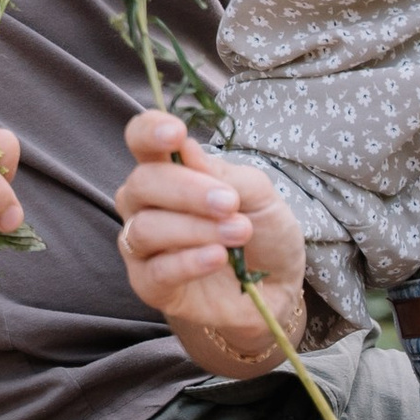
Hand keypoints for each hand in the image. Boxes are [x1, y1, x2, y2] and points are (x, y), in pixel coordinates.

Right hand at [115, 111, 304, 370]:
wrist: (277, 288)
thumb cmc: (263, 233)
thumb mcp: (261, 196)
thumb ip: (225, 174)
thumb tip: (187, 149)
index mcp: (168, 170)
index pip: (141, 140)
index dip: (149, 131)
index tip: (175, 133)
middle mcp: (145, 204)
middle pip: (141, 184)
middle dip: (186, 190)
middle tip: (230, 204)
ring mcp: (143, 246)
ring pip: (146, 228)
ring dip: (195, 229)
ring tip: (239, 233)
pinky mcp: (150, 285)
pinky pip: (156, 271)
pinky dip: (188, 262)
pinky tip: (218, 258)